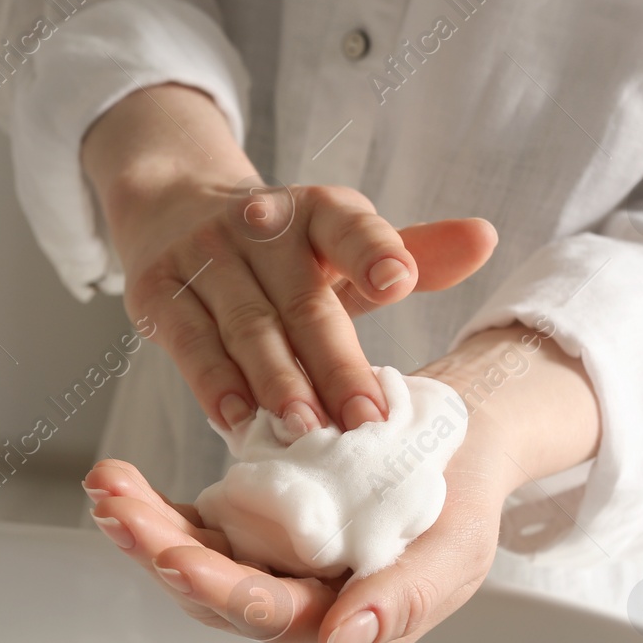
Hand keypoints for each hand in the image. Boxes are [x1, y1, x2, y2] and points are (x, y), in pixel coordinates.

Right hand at [81, 84, 497, 433]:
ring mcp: (204, 255)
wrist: (172, 209)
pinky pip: (191, 344)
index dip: (374, 251)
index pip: (350, 227)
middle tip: (365, 421)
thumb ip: (410, 253)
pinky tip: (237, 423)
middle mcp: (259, 224)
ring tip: (306, 433)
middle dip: (335, 364)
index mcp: (317, 211)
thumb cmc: (279, 251)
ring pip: (247, 328)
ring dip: (277, 384)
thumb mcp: (340, 244)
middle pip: (303, 301)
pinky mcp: (157, 288)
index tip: (397, 284)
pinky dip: (214, 386)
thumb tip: (485, 238)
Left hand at [84, 323, 600, 642]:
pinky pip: (192, 527)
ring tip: (106, 487)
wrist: (453, 442)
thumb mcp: (455, 550)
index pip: (271, 614)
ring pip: (192, 559)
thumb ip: (403, 601)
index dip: (220, 588)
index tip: (176, 558)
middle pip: (214, 589)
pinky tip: (118, 486)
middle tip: (117, 507)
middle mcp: (293, 609)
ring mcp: (265, 569)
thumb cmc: (462, 498)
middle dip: (158, 548)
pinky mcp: (246, 531)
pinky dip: (155, 507)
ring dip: (144, 526)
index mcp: (342, 627)